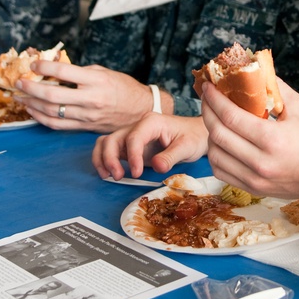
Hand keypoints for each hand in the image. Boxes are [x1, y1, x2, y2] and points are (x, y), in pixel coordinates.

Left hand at [15, 61, 161, 132]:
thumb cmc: (123, 88)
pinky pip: (58, 125)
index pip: (64, 72)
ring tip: (21, 96)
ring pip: (52, 112)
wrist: (140, 110)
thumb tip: (54, 67)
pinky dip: (41, 118)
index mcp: (96, 81)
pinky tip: (33, 111)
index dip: (45, 66)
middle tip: (19, 82)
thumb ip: (80, 71)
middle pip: (53, 95)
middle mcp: (91, 99)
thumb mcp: (104, 72)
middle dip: (31, 88)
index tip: (33, 64)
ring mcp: (87, 116)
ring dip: (32, 104)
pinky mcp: (85, 127)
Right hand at [93, 114, 208, 180]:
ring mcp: (132, 135)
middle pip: (113, 139)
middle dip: (110, 158)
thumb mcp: (187, 147)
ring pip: (106, 142)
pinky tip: (109, 173)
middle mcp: (138, 126)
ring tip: (109, 176)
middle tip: (119, 177)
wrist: (196, 134)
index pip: (134, 137)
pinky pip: (110, 149)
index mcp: (152, 122)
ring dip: (102, 159)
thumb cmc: (192, 137)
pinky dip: (104, 160)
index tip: (136, 174)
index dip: (132, 156)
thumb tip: (156, 166)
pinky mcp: (130, 146)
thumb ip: (171, 156)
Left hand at [200, 80, 298, 199]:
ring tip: (214, 120)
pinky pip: (222, 172)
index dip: (214, 100)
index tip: (208, 87)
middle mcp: (260, 162)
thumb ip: (276, 88)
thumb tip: (255, 71)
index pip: (231, 117)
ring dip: (209, 134)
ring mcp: (255, 179)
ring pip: (216, 155)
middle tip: (207, 99)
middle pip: (218, 135)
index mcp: (272, 139)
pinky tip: (220, 142)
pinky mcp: (253, 189)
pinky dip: (216, 155)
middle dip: (207, 112)